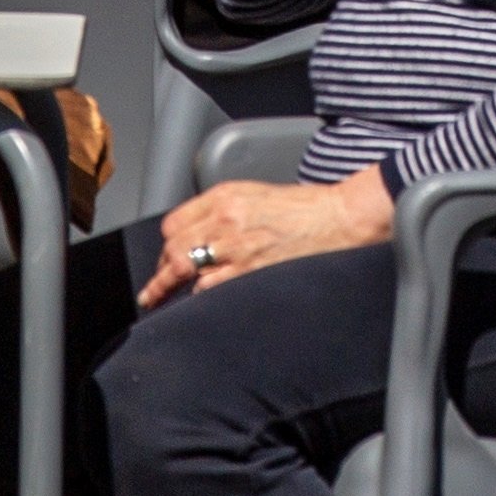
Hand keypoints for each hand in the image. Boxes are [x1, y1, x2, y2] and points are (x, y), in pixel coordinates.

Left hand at [142, 170, 392, 306]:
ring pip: (185, 272)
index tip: (165, 256)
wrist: (340, 218)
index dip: (167, 243)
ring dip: (175, 288)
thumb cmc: (306, 209)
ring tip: (162, 300)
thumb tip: (198, 234)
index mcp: (226, 197)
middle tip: (155, 289)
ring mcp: (236, 249)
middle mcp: (225, 220)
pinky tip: (201, 301)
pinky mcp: (250, 273)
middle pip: (173, 249)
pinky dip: (201, 297)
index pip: (174, 223)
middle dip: (162, 270)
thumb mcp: (257, 194)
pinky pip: (209, 290)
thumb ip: (224, 211)